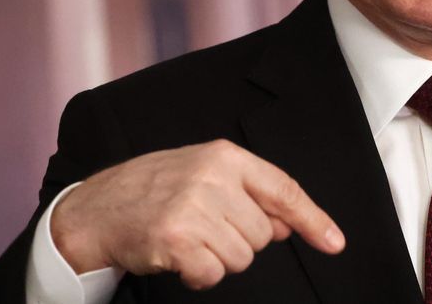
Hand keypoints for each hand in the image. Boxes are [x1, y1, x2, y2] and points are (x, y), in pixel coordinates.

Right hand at [50, 139, 344, 289]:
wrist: (96, 207)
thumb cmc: (154, 190)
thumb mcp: (204, 174)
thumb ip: (248, 193)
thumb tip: (288, 223)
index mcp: (225, 156)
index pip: (284, 189)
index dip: (313, 219)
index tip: (335, 242)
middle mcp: (213, 178)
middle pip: (262, 234)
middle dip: (238, 241)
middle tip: (204, 227)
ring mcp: (193, 208)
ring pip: (241, 257)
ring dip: (217, 258)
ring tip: (188, 238)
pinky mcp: (176, 239)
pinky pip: (213, 275)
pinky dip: (199, 275)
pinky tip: (178, 257)